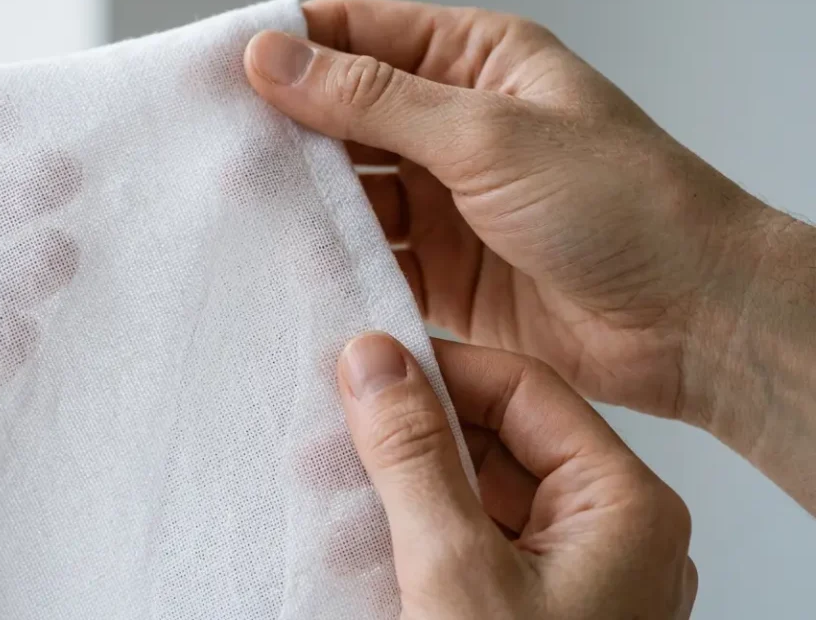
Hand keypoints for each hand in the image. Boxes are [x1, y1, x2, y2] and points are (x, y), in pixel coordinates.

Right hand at [244, 0, 815, 509]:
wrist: (691, 321)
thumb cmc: (628, 206)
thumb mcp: (488, 133)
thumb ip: (373, 99)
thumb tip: (279, 57)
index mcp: (476, 62)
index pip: (359, 34)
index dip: (289, 47)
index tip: (219, 72)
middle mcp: (455, 125)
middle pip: (342, 115)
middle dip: (282, 133)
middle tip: (215, 152)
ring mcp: (446, 200)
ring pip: (348, 191)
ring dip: (303, 203)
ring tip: (241, 213)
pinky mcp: (441, 270)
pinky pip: (368, 257)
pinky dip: (332, 263)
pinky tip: (292, 268)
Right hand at [335, 332, 695, 617]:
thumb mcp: (455, 569)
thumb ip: (413, 457)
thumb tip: (374, 363)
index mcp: (625, 508)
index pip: (526, 389)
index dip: (440, 369)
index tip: (367, 365)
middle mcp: (614, 538)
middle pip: (501, 440)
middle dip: (411, 431)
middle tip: (339, 417)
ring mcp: (579, 581)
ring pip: (480, 494)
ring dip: (405, 483)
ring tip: (331, 474)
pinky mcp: (538, 613)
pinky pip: (475, 545)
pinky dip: (416, 533)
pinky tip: (357, 528)